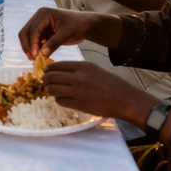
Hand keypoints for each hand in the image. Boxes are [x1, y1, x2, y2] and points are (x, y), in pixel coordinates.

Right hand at [18, 7, 96, 58]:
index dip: (32, 43)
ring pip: (28, 36)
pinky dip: (35, 47)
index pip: (33, 29)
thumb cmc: (78, 25)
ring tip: (34, 59)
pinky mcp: (43, 31)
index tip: (34, 56)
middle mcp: (39, 17)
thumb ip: (54, 43)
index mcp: (44, 14)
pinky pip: (35, 40)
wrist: (85, 24)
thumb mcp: (67, 33)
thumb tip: (42, 53)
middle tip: (31, 58)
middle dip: (27, 45)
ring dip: (30, 47)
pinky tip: (39, 56)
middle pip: (26, 31)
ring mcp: (40, 24)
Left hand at [42, 61, 156, 124]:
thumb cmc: (111, 82)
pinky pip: (60, 101)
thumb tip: (59, 70)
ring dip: (50, 89)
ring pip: (53, 89)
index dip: (48, 69)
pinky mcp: (78, 105)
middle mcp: (77, 77)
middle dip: (45, 79)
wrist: (124, 100)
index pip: (56, 65)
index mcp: (82, 66)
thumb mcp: (94, 69)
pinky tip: (63, 98)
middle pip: (51, 77)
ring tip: (53, 89)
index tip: (46, 71)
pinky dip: (58, 99)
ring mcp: (77, 92)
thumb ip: (76, 69)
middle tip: (45, 81)